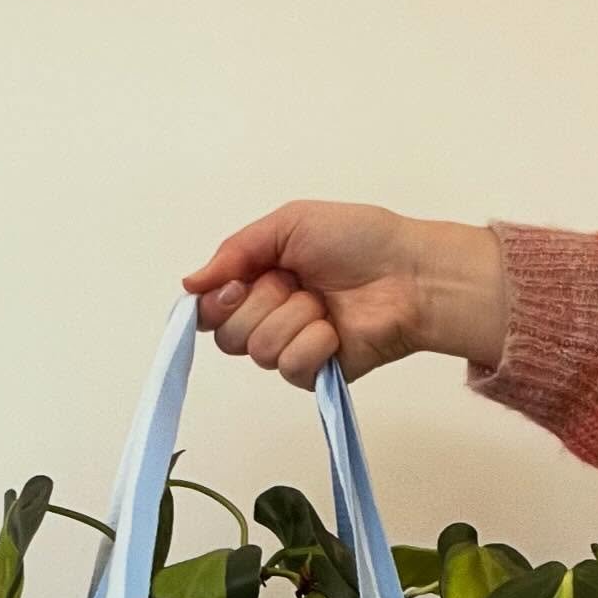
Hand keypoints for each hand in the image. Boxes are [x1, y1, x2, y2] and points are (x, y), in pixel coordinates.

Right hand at [182, 201, 506, 389]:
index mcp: (258, 281)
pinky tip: (335, 329)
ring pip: (259, 351)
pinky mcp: (316, 374)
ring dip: (293, 318)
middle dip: (261, 304)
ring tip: (324, 303)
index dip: (218, 302)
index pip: (210, 311)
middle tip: (296, 283)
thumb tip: (189, 284)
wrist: (407, 274)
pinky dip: (313, 343)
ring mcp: (292, 348)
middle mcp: (270, 318)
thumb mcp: (288, 224)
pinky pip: (291, 367)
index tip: (240, 282)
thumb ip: (235, 251)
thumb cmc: (359, 241)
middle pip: (228, 336)